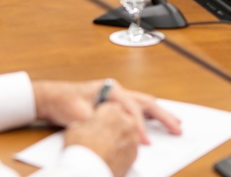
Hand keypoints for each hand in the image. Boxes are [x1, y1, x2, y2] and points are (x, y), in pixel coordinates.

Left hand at [32, 79, 181, 144]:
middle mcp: (117, 90)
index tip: (145, 140)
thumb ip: (98, 118)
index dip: (140, 125)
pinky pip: (138, 109)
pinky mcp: (115, 104)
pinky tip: (158, 122)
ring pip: (145, 104)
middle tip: (178, 127)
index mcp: (111, 89)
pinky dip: (150, 116)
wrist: (53, 99)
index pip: (132, 107)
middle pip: (146, 102)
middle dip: (163, 115)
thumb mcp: (80, 112)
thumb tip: (113, 126)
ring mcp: (117, 96)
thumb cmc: (64, 101)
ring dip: (160, 114)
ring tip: (176, 123)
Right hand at [64, 103, 138, 176]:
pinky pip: (129, 147)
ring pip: (127, 133)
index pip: (111, 107)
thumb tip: (86, 126)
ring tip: (106, 146)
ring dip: (120, 137)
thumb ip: (86, 122)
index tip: (99, 119)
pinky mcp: (135, 155)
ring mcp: (133, 139)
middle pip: (122, 119)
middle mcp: (126, 122)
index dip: (103, 114)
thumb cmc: (81, 148)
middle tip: (102, 133)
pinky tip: (111, 154)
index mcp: (112, 110)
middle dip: (114, 125)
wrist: (88, 172)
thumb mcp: (75, 127)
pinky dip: (122, 150)